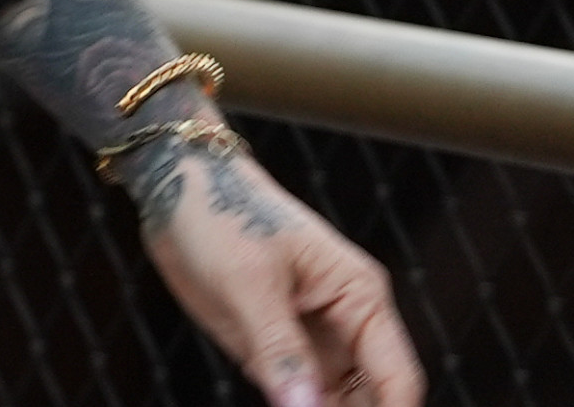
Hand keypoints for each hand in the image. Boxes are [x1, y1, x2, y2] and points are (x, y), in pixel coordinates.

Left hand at [126, 129, 422, 406]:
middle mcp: (346, 322)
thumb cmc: (220, 212)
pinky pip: (297, 394)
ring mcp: (312, 338)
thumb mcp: (247, 282)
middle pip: (373, 398)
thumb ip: (279, 349)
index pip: (398, 378)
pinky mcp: (276, 348)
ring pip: (337, 402)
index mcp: (360, 296)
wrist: (175, 189)